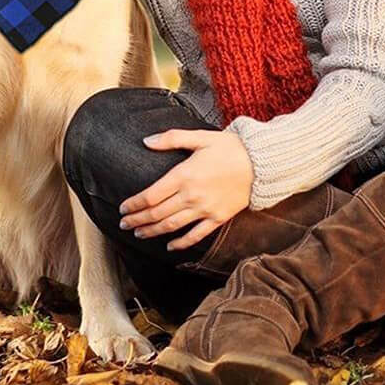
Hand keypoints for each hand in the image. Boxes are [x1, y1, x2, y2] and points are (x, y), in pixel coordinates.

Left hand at [118, 130, 253, 250]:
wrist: (261, 163)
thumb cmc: (230, 147)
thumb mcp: (200, 137)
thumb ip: (172, 139)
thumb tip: (147, 141)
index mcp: (184, 175)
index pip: (150, 196)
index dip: (134, 204)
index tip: (123, 208)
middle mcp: (191, 195)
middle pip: (157, 213)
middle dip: (137, 220)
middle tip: (124, 224)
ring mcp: (205, 209)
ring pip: (172, 226)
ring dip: (152, 232)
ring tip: (139, 234)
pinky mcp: (218, 218)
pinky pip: (196, 235)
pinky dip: (181, 243)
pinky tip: (170, 246)